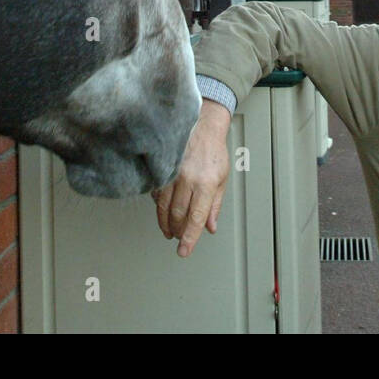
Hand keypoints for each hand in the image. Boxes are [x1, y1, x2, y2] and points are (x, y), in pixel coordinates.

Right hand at [152, 98, 231, 257]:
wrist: (202, 126)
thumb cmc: (213, 152)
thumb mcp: (221, 179)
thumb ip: (214, 205)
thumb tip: (210, 227)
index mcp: (205, 183)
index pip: (195, 218)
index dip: (189, 238)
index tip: (183, 251)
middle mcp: (187, 179)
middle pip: (178, 215)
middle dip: (177, 231)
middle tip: (178, 238)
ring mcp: (173, 173)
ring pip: (164, 207)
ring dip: (165, 223)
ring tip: (170, 231)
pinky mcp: (163, 168)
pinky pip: (157, 193)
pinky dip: (159, 206)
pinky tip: (163, 210)